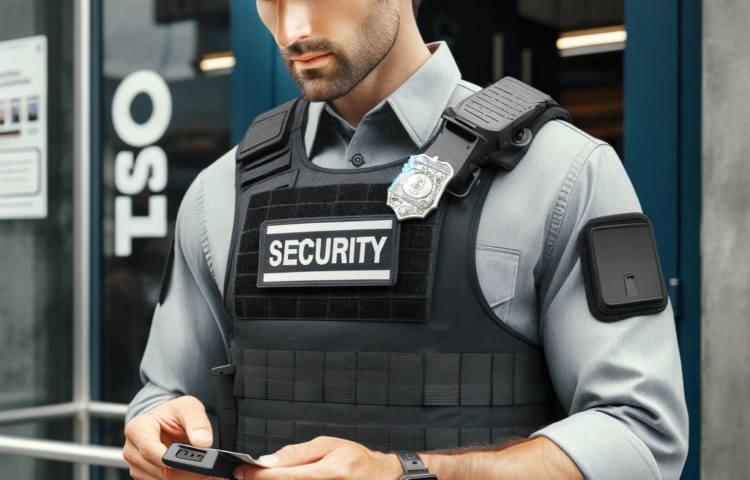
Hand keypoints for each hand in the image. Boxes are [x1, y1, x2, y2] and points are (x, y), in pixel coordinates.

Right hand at [123, 395, 215, 479]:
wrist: (168, 421)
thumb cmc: (174, 413)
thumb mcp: (188, 407)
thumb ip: (197, 421)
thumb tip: (203, 441)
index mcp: (138, 428)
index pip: (149, 449)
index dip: (170, 459)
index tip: (193, 464)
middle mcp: (132, 449)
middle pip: (158, 469)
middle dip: (185, 472)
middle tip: (208, 472)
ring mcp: (137, 466)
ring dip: (184, 479)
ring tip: (205, 473)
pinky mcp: (145, 476)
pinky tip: (194, 476)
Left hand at [233, 436, 402, 479]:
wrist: (380, 476)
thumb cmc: (356, 459)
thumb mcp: (328, 445)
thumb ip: (298, 454)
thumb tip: (270, 461)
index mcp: (330, 471)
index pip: (285, 476)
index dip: (259, 476)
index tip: (241, 472)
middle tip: (246, 476)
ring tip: (264, 478)